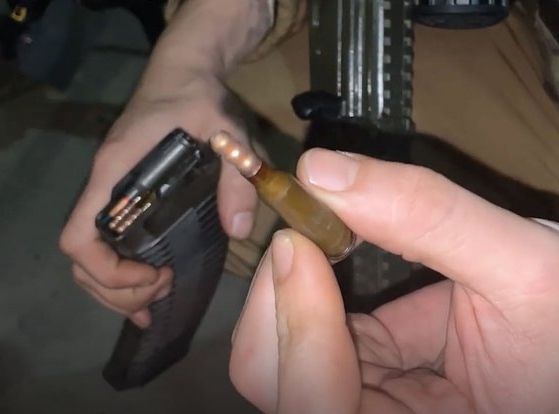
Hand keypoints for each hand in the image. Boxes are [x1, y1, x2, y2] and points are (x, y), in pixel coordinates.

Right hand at [59, 73, 256, 327]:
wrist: (183, 73)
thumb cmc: (199, 100)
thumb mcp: (228, 132)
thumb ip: (237, 178)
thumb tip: (239, 231)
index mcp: (115, 173)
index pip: (79, 236)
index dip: (106, 270)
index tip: (153, 276)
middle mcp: (103, 186)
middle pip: (80, 260)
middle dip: (116, 290)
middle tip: (163, 290)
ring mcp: (110, 192)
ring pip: (89, 258)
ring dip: (116, 289)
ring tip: (155, 298)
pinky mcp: (124, 195)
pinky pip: (107, 244)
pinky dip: (121, 274)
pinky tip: (148, 286)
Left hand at [230, 149, 558, 412]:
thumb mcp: (524, 266)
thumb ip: (427, 216)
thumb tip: (322, 170)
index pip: (322, 411)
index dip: (301, 333)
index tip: (299, 242)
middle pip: (279, 384)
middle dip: (277, 304)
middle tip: (300, 233)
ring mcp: (369, 404)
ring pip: (280, 364)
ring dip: (286, 293)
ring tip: (318, 239)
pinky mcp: (364, 378)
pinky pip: (310, 341)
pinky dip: (306, 290)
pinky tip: (331, 253)